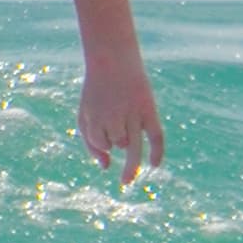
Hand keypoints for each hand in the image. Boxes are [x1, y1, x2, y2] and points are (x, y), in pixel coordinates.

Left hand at [78, 52, 163, 185]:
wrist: (112, 60)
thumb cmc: (97, 93)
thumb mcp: (85, 115)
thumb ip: (90, 144)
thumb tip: (105, 168)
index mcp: (95, 115)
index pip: (100, 143)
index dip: (101, 142)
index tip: (102, 129)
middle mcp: (114, 116)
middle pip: (115, 145)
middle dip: (120, 156)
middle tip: (125, 182)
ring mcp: (132, 113)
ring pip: (130, 143)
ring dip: (127, 143)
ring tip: (125, 125)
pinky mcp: (148, 109)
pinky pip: (156, 136)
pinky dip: (157, 151)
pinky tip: (155, 165)